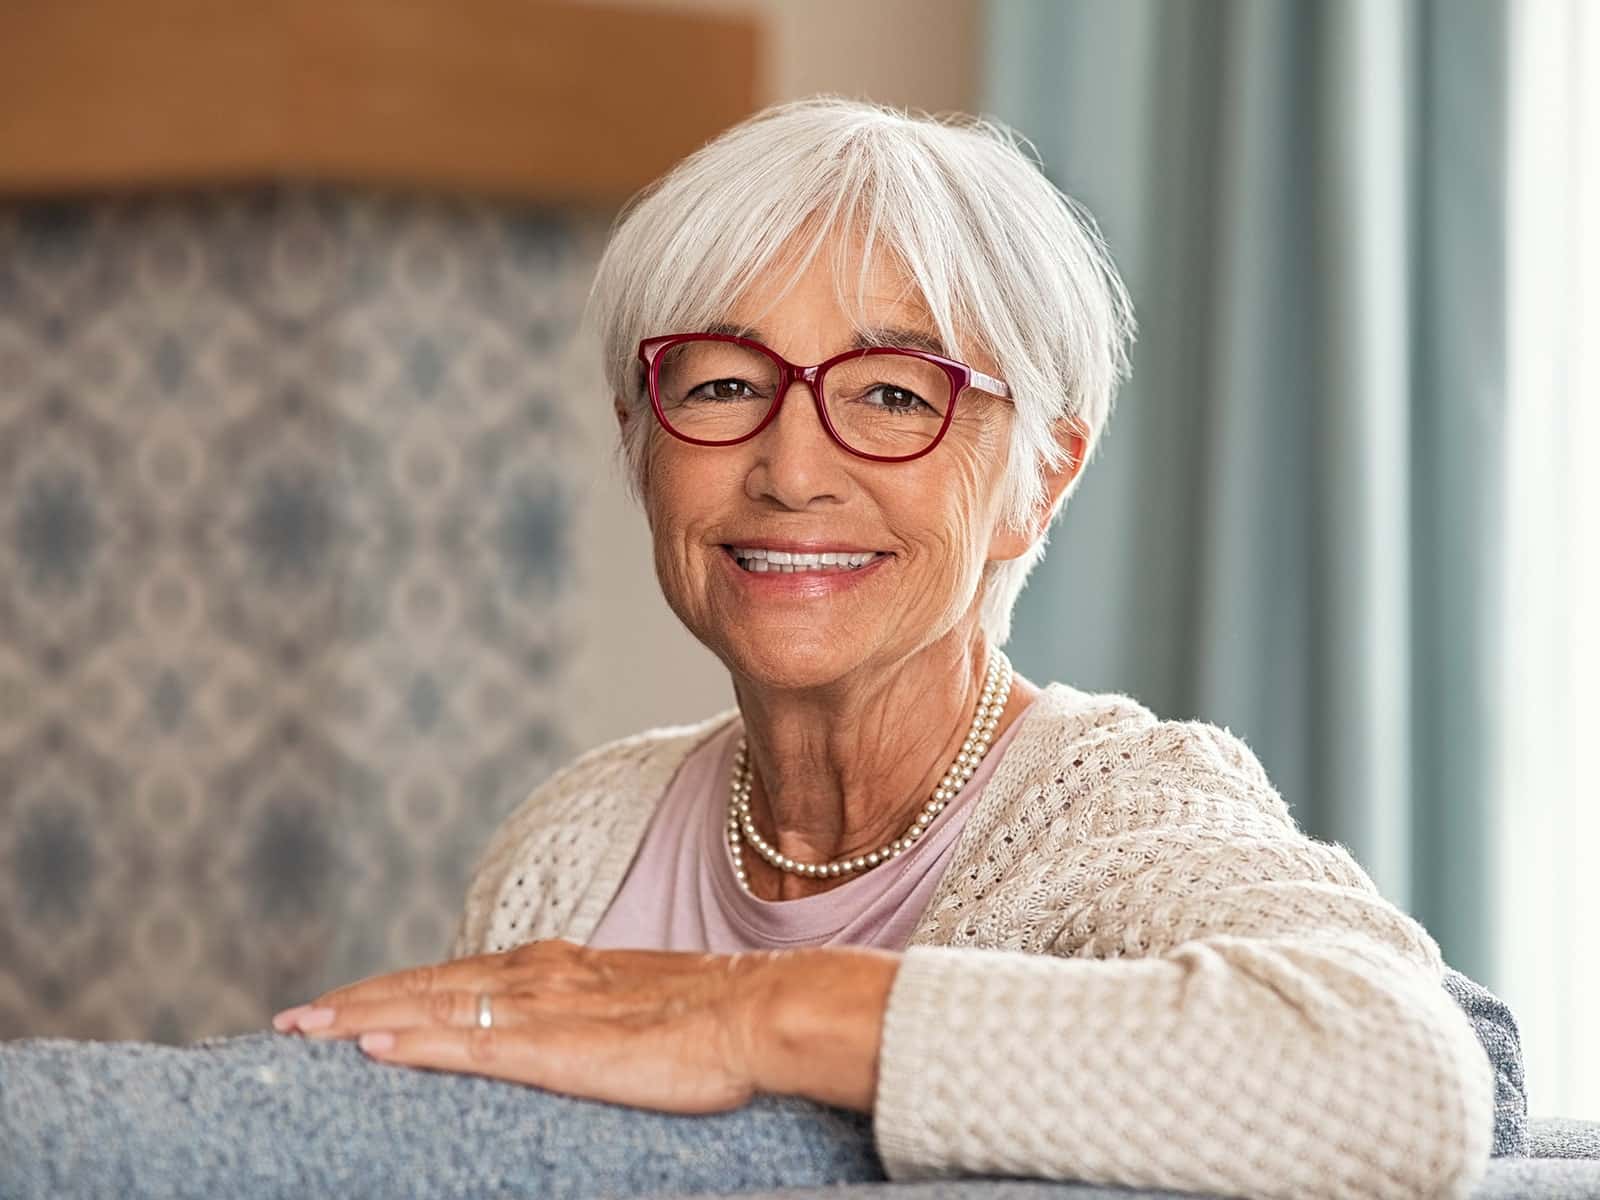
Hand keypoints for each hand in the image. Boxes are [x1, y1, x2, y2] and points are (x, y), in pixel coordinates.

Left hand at [270, 938, 780, 1113]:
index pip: (455, 975)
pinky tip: (375, 1052)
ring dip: (364, 1018)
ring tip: (306, 1035)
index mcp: (558, 967)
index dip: (393, 991)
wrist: (763, 1011)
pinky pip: (473, 1045)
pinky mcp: (560, 1049)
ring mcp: (546, 1009)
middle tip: (290, 1025)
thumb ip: (589, 1014)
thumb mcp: (636, 1008)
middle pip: (427, 985)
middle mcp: (540, 976)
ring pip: (434, 1007)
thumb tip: (567, 1035)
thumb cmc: (715, 1016)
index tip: (341, 1009)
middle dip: (354, 1003)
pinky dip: (417, 1044)